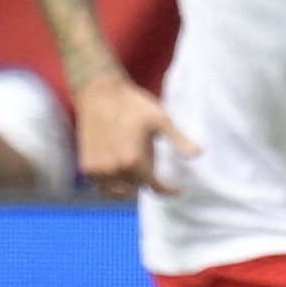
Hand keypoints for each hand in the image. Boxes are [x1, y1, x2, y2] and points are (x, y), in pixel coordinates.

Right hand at [74, 72, 199, 196]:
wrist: (99, 93)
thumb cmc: (132, 104)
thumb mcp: (160, 119)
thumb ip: (179, 139)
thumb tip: (198, 154)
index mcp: (134, 160)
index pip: (155, 187)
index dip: (169, 190)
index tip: (177, 189)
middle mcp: (114, 169)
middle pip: (137, 188)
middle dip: (147, 181)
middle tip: (150, 165)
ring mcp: (98, 170)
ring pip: (118, 192)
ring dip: (129, 187)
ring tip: (135, 175)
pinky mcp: (87, 167)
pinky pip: (102, 187)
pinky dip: (112, 185)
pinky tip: (118, 172)